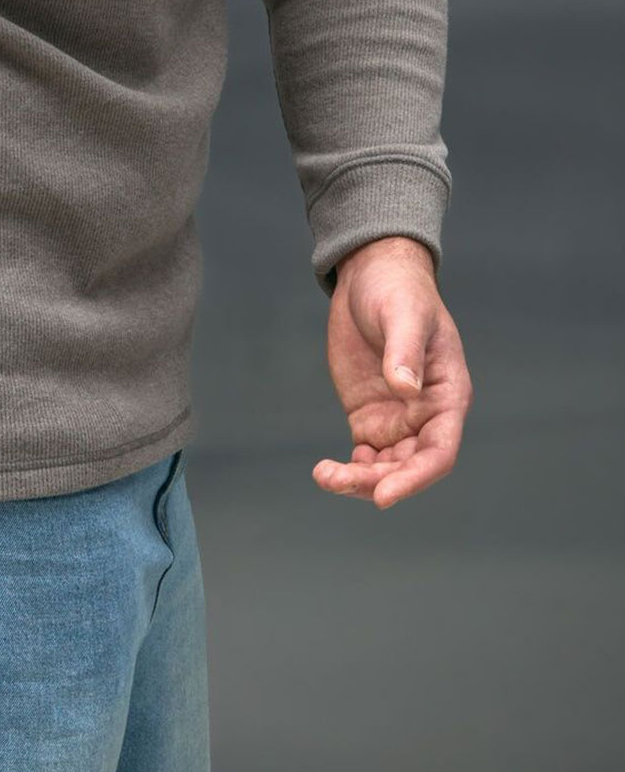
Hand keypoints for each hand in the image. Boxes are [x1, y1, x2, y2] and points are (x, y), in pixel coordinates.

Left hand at [313, 235, 472, 508]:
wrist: (370, 276)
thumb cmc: (398, 290)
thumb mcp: (403, 313)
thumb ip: (405, 350)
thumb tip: (406, 389)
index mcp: (447, 396)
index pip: (439, 451)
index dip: (415, 477)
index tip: (384, 495)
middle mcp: (426, 416)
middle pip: (408, 466)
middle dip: (377, 481)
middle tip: (337, 479)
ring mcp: (397, 419)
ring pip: (385, 467)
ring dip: (358, 480)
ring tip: (325, 475)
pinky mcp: (370, 416)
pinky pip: (365, 456)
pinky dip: (349, 468)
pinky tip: (328, 470)